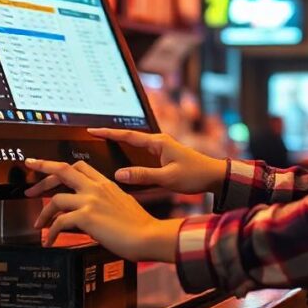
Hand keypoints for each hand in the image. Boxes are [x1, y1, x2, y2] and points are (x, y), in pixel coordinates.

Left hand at [23, 158, 180, 261]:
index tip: (47, 169)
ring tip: (39, 224)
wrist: (148, 236)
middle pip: (62, 170)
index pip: (78, 166)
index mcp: (105, 183)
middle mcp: (96, 188)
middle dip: (42, 172)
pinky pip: (59, 222)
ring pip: (56, 198)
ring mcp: (90, 200)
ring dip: (43, 212)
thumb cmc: (139, 225)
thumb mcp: (123, 203)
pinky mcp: (86, 216)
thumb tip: (92, 210)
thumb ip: (106, 201)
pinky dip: (51, 232)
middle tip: (29, 183)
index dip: (60, 167)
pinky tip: (50, 241)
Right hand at [87, 128, 226, 195]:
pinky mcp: (164, 157)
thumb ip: (143, 176)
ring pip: (136, 146)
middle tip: (92, 136)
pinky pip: (143, 154)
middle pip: (130, 138)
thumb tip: (118, 174)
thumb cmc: (195, 175)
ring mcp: (162, 149)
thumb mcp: (168, 178)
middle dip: (111, 136)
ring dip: (121, 146)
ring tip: (103, 147)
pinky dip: (131, 156)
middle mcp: (159, 142)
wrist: (215, 176)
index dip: (109, 133)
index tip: (92, 129)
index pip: (128, 135)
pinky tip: (124, 163)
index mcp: (158, 142)